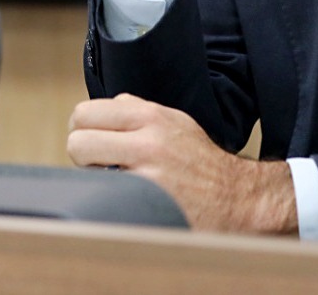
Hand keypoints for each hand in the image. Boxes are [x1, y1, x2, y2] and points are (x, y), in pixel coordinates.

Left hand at [67, 93, 297, 234]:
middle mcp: (148, 141)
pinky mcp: (148, 205)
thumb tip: (97, 115)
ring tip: (112, 182)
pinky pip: (105, 195)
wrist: (239, 198)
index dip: (83, 130)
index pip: (86, 112)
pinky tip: (125, 200)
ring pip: (85, 169)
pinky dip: (108, 198)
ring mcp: (147, 176)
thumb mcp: (173, 122)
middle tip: (97, 164)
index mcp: (151, 116)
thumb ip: (135, 113)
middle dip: (82, 154)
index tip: (92, 142)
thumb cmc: (201, 161)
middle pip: (78, 140)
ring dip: (92, 176)